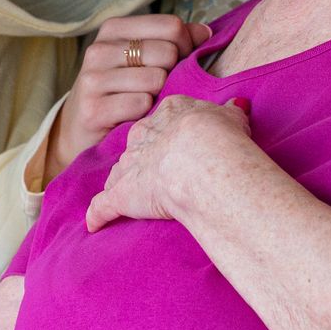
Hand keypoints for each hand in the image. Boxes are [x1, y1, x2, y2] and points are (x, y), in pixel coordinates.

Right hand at [46, 14, 211, 180]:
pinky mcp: (93, 110)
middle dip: (173, 72)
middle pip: (167, 52)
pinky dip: (145, 113)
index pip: (170, 25)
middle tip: (160, 87)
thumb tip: (206, 32)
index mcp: (114, 29)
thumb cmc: (121, 90)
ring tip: (145, 102)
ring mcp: (93, 79)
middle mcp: (99, 49)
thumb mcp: (142, 59)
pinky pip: (141, 104)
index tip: (180, 60)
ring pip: (156, 79)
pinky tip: (133, 117)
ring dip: (159, 95)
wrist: (80, 129)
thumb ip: (174, 41)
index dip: (186, 45)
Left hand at [85, 95, 251, 231]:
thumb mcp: (232, 118)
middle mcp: (144, 134)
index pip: (163, 120)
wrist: (202, 158)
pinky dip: (98, 214)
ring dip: (123, 182)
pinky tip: (94, 224)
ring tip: (129, 196)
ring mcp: (130, 164)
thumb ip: (229, 112)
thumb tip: (236, 105)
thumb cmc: (220, 137)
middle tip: (157, 171)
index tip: (178, 144)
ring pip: (121, 171)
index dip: (170, 133)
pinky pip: (103, 205)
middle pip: (138, 144)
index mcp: (169, 113)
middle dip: (144, 156)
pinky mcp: (120, 194)